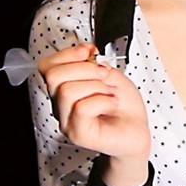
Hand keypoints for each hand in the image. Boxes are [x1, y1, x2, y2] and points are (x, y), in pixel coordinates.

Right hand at [38, 43, 150, 168]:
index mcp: (63, 89)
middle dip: (84, 68)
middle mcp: (60, 106)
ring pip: (67, 91)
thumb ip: (91, 62)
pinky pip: (83, 108)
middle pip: (54, 76)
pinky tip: (112, 104)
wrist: (138, 128)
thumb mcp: (108, 73)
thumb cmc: (123, 104)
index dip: (67, 53)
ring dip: (97, 86)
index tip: (89, 51)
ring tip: (111, 93)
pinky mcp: (78, 134)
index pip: (46, 66)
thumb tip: (83, 52)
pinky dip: (104, 101)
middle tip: (104, 75)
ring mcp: (67, 122)